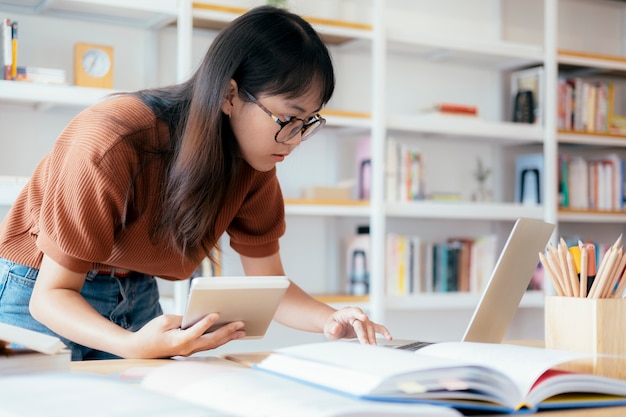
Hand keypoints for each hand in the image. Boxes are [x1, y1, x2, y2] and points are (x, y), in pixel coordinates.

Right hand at [125, 313, 245, 357]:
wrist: (140, 350)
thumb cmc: (150, 333)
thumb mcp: (164, 321)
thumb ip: (182, 319)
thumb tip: (197, 317)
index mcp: (178, 340)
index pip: (195, 331)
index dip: (206, 323)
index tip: (216, 314)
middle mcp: (187, 348)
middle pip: (211, 340)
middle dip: (227, 331)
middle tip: (241, 324)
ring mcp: (190, 350)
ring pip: (213, 344)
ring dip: (228, 337)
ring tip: (242, 331)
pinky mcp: (191, 349)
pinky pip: (208, 345)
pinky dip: (221, 339)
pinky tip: (230, 335)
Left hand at [323, 307, 391, 344]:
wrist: (335, 326)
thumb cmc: (333, 325)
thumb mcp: (328, 327)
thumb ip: (332, 327)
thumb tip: (336, 327)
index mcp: (346, 312)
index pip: (354, 311)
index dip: (359, 313)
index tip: (363, 317)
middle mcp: (357, 315)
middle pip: (363, 323)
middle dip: (365, 334)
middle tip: (366, 344)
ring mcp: (363, 321)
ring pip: (370, 327)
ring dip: (372, 337)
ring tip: (373, 345)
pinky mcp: (367, 327)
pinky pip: (377, 328)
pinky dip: (383, 332)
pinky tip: (389, 337)